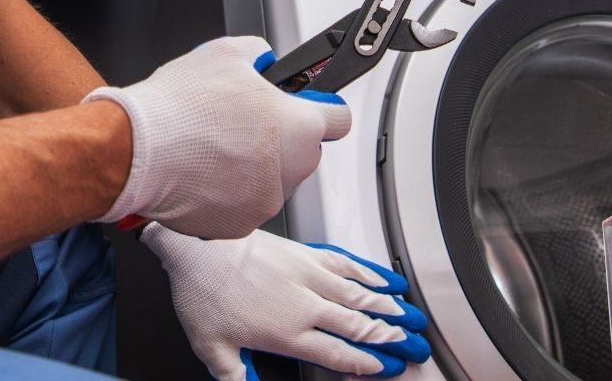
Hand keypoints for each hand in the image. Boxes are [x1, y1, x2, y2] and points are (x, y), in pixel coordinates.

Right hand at [84, 36, 350, 238]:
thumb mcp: (226, 53)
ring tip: (214, 147)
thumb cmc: (179, 107)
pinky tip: (203, 172)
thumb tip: (263, 60)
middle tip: (245, 123)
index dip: (322, 107)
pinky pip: (244, 206)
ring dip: (255, 167)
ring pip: (273, 181)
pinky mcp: (238, 226)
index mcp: (298, 126)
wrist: (136, 151)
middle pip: (304, 152)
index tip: (310, 105)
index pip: (339, 119)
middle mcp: (291, 170)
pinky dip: (229, 193)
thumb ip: (259, 55)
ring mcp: (265, 202)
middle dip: (282, 138)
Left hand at [144, 224, 430, 378]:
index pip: (337, 354)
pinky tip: (383, 280)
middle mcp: (304, 306)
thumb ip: (234, 375)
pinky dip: (368, 274)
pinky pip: (345, 264)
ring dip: (388, 308)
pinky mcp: (304, 253)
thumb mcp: (212, 348)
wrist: (198, 245)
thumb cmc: (203, 293)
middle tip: (413, 344)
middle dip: (390, 338)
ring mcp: (307, 276)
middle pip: (358, 326)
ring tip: (410, 315)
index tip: (385, 367)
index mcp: (286, 333)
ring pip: (358, 296)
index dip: (365, 363)